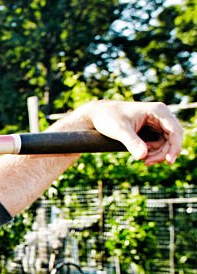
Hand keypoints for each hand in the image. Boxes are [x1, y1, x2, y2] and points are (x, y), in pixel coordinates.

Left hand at [61, 100, 183, 165]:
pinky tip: (143, 156)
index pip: (175, 130)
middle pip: (173, 138)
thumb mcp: (119, 130)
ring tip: (143, 160)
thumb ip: (131, 142)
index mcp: (157, 110)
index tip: (169, 161)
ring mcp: (157, 122)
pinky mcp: (152, 129)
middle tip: (147, 163)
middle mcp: (161, 115)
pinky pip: (159, 143)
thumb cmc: (108, 118)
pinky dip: (153, 152)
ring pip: (167, 142)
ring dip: (158, 154)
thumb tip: (143, 156)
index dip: (174, 146)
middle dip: (163, 153)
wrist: (98, 115)